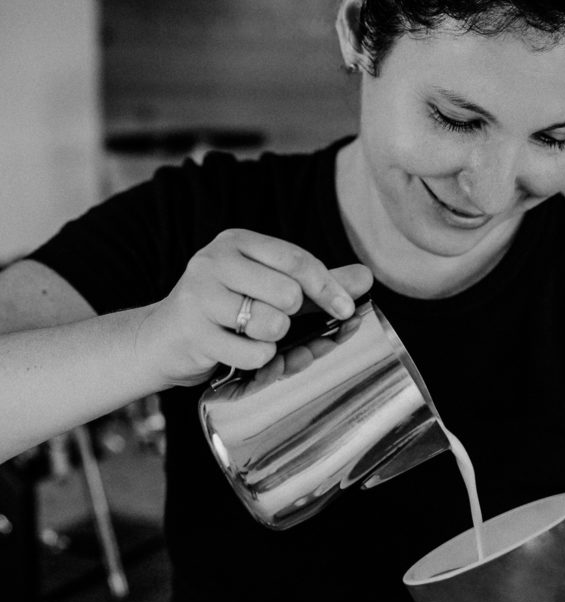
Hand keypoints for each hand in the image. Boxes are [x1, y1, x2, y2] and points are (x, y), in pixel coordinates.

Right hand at [135, 229, 372, 387]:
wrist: (161, 339)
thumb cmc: (223, 310)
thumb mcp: (266, 286)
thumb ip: (314, 282)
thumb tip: (365, 278)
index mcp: (237, 243)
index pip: (296, 260)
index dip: (328, 288)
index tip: (346, 310)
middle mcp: (214, 261)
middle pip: (288, 293)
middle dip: (292, 316)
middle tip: (278, 321)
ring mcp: (200, 296)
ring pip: (271, 324)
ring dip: (273, 338)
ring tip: (253, 335)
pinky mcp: (193, 332)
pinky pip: (253, 353)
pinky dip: (258, 359)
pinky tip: (241, 351)